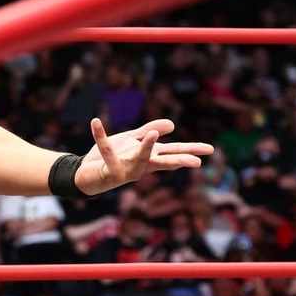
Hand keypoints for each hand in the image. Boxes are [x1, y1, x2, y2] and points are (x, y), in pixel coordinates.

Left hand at [75, 118, 213, 194]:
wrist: (86, 172)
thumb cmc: (111, 157)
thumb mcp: (131, 141)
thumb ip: (148, 131)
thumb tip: (172, 125)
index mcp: (149, 158)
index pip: (173, 153)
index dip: (190, 151)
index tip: (210, 150)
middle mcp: (141, 166)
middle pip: (164, 162)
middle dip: (180, 161)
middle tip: (198, 163)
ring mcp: (127, 170)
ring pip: (139, 158)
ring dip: (146, 147)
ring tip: (153, 134)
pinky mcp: (110, 171)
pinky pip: (106, 151)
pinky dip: (100, 136)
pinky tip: (96, 122)